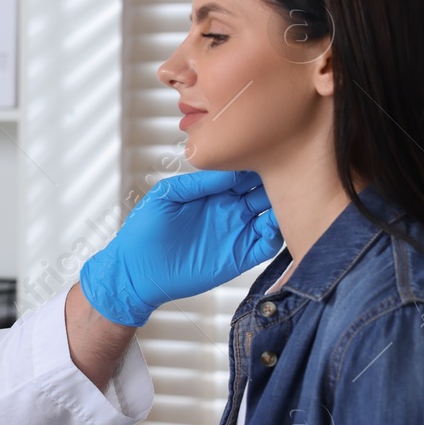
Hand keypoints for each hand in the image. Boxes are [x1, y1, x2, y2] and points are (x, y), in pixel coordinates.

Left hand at [79, 170, 281, 326]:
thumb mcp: (167, 196)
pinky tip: (275, 224)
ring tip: (286, 197)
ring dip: (283, 206)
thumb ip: (198, 182)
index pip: (246, 172)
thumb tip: (231, 171)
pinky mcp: (240, 257)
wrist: (137, 270)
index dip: (258, 163)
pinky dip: (278, 233)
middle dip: (277, 181)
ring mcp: (238, 231)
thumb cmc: (144, 230)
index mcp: (214, 190)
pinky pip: (268, 244)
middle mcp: (231, 208)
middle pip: (265, 190)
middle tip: (285, 174)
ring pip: (273, 214)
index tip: (268, 154)